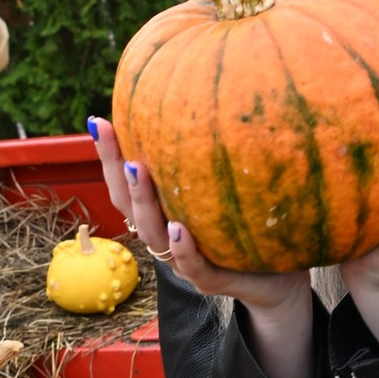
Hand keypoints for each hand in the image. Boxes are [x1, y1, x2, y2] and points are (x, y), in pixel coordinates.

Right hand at [89, 117, 314, 377]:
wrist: (282, 281)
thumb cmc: (250, 228)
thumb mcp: (227, 187)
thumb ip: (209, 157)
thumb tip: (205, 96)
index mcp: (164, 215)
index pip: (127, 184)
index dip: (109, 156)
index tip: (96, 121)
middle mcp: (168, 238)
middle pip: (130, 208)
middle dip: (116, 171)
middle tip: (109, 134)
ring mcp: (187, 262)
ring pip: (156, 236)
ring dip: (145, 202)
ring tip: (138, 169)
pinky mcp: (215, 281)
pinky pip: (195, 268)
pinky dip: (185, 249)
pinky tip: (180, 228)